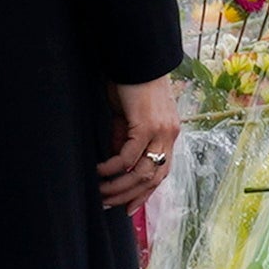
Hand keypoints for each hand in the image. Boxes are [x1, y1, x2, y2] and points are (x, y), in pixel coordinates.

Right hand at [94, 76, 182, 211]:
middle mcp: (170, 135)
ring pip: (143, 172)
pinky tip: (99, 171)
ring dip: (119, 187)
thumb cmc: (132, 85)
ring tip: (100, 192)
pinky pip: (128, 156)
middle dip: (129, 197)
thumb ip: (126, 140)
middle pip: (154, 179)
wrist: (137, 58)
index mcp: (169, 134)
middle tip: (106, 205)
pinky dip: (113, 167)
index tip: (127, 209)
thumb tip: (118, 164)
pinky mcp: (146, 124)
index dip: (145, 194)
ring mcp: (161, 131)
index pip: (161, 173)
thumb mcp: (129, 118)